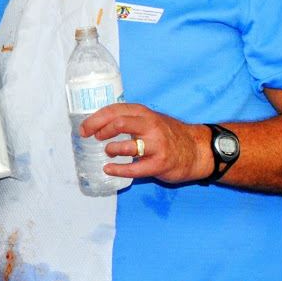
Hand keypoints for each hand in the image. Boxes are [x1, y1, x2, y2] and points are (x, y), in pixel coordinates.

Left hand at [79, 103, 212, 182]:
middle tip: (91, 138)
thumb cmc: (168, 134)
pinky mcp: (160, 164)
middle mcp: (150, 126)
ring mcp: (156, 145)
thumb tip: (99, 124)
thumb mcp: (149, 119)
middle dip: (99, 130)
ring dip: (112, 149)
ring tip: (108, 152)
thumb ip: (129, 119)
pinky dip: (118, 170)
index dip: (95, 119)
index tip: (84, 128)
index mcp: (144, 113)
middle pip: (118, 123)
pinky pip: (135, 169)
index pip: (114, 110)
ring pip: (127, 146)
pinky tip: (108, 169)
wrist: (197, 150)